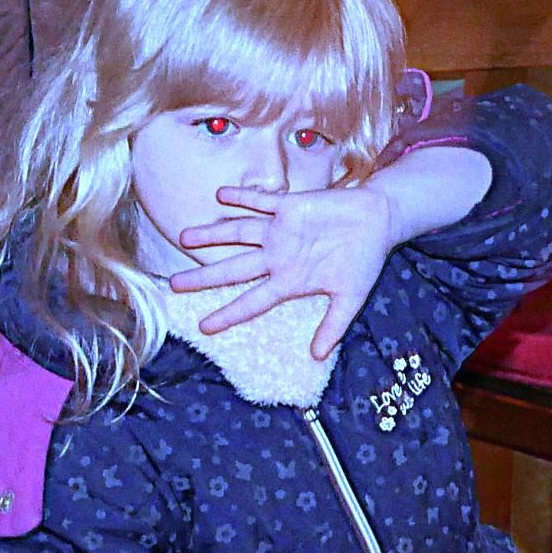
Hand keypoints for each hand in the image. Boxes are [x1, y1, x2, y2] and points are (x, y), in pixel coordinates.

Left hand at [168, 180, 403, 358]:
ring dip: (212, 235)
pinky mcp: (289, 206)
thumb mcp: (351, 297)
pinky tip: (220, 196)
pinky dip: (242, 198)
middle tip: (173, 285)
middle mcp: (277, 257)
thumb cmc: (365, 259)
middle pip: (232, 269)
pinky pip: (260, 202)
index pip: (251, 302)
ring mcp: (280, 231)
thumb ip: (333, 325)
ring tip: (184, 237)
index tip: (203, 328)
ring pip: (237, 234)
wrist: (378, 220)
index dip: (228, 314)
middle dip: (203, 277)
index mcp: (289, 281)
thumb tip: (318, 356)